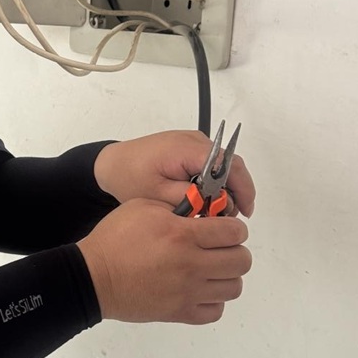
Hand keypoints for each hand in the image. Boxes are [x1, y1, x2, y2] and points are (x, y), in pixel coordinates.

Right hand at [76, 200, 251, 324]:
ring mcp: (188, 292)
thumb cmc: (115, 238)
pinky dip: (213, 300)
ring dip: (226, 276)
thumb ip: (177, 207)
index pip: (235, 232)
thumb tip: (201, 215)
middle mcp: (192, 265)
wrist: (94, 277)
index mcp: (183, 235)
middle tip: (219, 248)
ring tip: (210, 269)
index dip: (234, 228)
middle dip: (235, 250)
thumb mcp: (143, 206)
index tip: (224, 229)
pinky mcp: (180, 313)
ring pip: (234, 287)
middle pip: (241, 261)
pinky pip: (216, 311)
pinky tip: (200, 289)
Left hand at [94, 131, 255, 216]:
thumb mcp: (159, 195)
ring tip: (218, 212)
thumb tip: (219, 205)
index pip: (228, 165)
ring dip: (226, 188)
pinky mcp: (190, 147)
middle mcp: (194, 140)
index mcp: (186, 149)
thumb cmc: (129, 177)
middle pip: (230, 164)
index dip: (241, 189)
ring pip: (224, 164)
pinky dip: (215, 181)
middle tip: (232, 218)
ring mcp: (193, 141)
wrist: (112, 164)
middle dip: (236, 191)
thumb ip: (191, 199)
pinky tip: (209, 200)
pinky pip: (212, 163)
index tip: (244, 211)